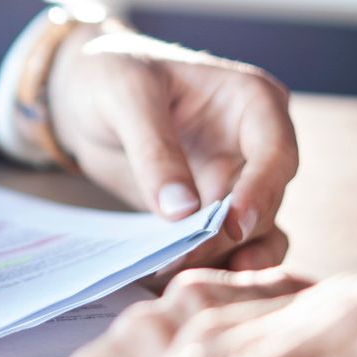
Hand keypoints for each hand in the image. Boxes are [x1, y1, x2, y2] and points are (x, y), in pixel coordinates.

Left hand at [49, 25, 296, 271]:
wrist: (80, 94)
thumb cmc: (109, 74)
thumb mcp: (125, 97)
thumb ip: (154, 151)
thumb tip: (181, 213)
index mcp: (252, 102)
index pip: (276, 152)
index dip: (260, 191)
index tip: (233, 225)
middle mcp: (254, 145)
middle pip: (264, 202)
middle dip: (229, 236)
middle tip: (186, 260)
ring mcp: (235, 182)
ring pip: (254, 234)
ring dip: (226, 260)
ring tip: (189, 280)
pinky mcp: (209, 212)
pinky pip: (221, 247)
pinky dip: (203, 265)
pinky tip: (176, 282)